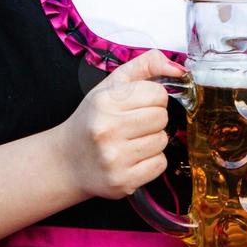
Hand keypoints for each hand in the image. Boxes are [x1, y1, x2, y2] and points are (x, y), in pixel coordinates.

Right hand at [57, 48, 187, 199]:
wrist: (67, 160)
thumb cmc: (93, 120)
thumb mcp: (111, 85)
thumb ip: (145, 65)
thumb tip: (178, 69)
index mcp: (104, 102)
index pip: (157, 93)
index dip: (153, 98)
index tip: (140, 105)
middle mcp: (107, 129)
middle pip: (161, 117)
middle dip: (153, 119)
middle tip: (135, 124)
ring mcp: (114, 158)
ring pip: (162, 141)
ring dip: (153, 140)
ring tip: (132, 141)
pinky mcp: (123, 181)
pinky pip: (160, 164)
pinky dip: (152, 161)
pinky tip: (133, 158)